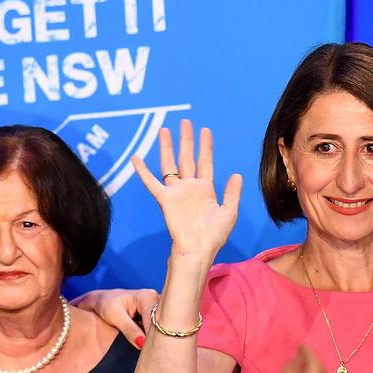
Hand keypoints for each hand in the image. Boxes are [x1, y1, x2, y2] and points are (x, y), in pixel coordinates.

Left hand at [70, 288, 157, 348]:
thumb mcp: (115, 316)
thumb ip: (129, 330)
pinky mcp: (156, 315)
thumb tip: (142, 344)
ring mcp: (158, 308)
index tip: (149, 351)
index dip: (154, 336)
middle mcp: (157, 300)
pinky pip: (159, 328)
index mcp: (148, 297)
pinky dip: (154, 337)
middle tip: (151, 353)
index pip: (156, 320)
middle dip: (158, 338)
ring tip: (151, 350)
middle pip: (163, 323)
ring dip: (157, 338)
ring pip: (163, 326)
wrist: (102, 301)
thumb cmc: (106, 305)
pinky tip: (150, 345)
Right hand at [133, 119, 242, 256]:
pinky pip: (152, 182)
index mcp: (205, 189)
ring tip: (164, 130)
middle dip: (186, 140)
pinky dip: (143, 171)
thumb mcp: (229, 212)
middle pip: (187, 158)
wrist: (198, 249)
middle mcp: (189, 187)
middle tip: (186, 122)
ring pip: (169, 164)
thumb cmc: (214, 235)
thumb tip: (236, 174)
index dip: (205, 146)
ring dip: (167, 147)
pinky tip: (136, 158)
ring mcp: (176, 192)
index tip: (205, 130)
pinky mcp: (165, 199)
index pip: (205, 162)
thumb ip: (232, 193)